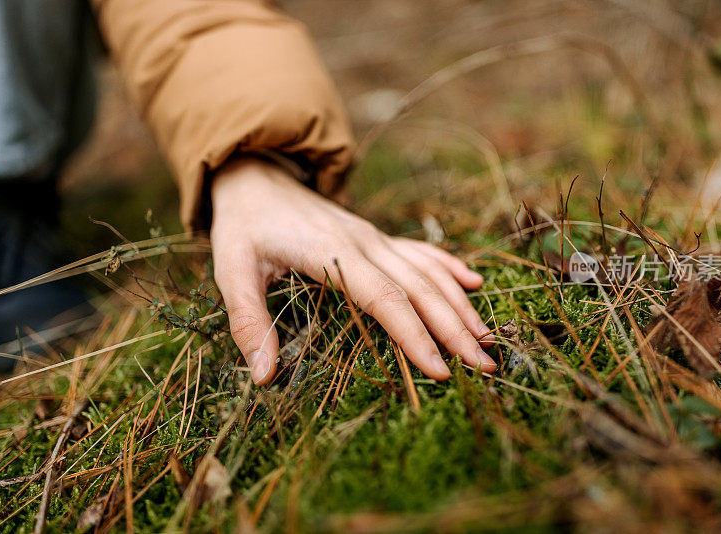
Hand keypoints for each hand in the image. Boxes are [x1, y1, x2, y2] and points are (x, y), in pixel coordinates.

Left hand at [210, 157, 495, 384]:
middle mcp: (364, 242)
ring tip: (487, 339)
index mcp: (332, 252)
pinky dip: (449, 268)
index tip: (440, 369)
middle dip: (455, 328)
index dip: (414, 335)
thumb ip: (248, 321)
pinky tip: (474, 283)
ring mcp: (374, 237)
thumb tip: (264, 377)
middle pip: (419, 287)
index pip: (384, 298)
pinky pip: (421, 251)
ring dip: (460, 305)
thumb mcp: (232, 270)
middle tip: (485, 365)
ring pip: (428, 271)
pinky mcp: (376, 236)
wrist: (256, 176)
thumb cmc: (244, 227)